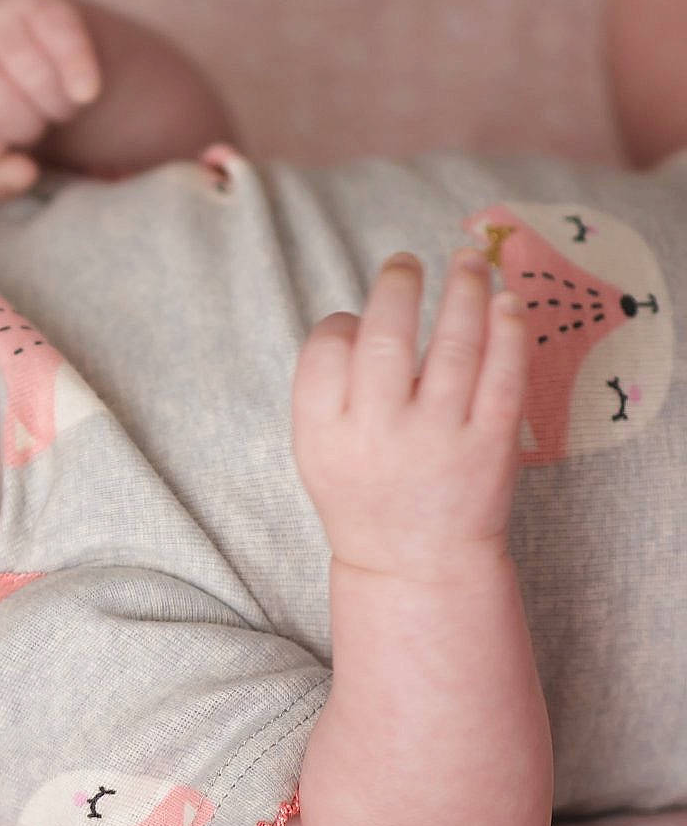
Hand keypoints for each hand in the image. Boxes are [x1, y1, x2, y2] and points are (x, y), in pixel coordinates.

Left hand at [0, 0, 102, 198]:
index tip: (1, 151)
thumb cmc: (10, 122)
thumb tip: (24, 172)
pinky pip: (61, 40)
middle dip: (22, 127)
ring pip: (29, 74)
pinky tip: (86, 93)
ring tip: (52, 103)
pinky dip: (78, 72)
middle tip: (32, 123)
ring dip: (55, 105)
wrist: (50, 66)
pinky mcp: (35, 0)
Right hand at [291, 250, 529, 581]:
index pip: (326, 349)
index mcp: (324, 433)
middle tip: (406, 262)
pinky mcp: (490, 446)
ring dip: (463, 292)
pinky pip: (503, 377)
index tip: (356, 319)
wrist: (415, 564)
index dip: (341, 321)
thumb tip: (361, 313)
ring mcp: (438, 438)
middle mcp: (378, 432)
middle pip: (385, 336)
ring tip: (468, 261)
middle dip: (398, 286)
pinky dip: (508, 333)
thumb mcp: (316, 450)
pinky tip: (507, 302)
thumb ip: (326, 390)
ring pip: (454, 346)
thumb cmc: (363, 494)